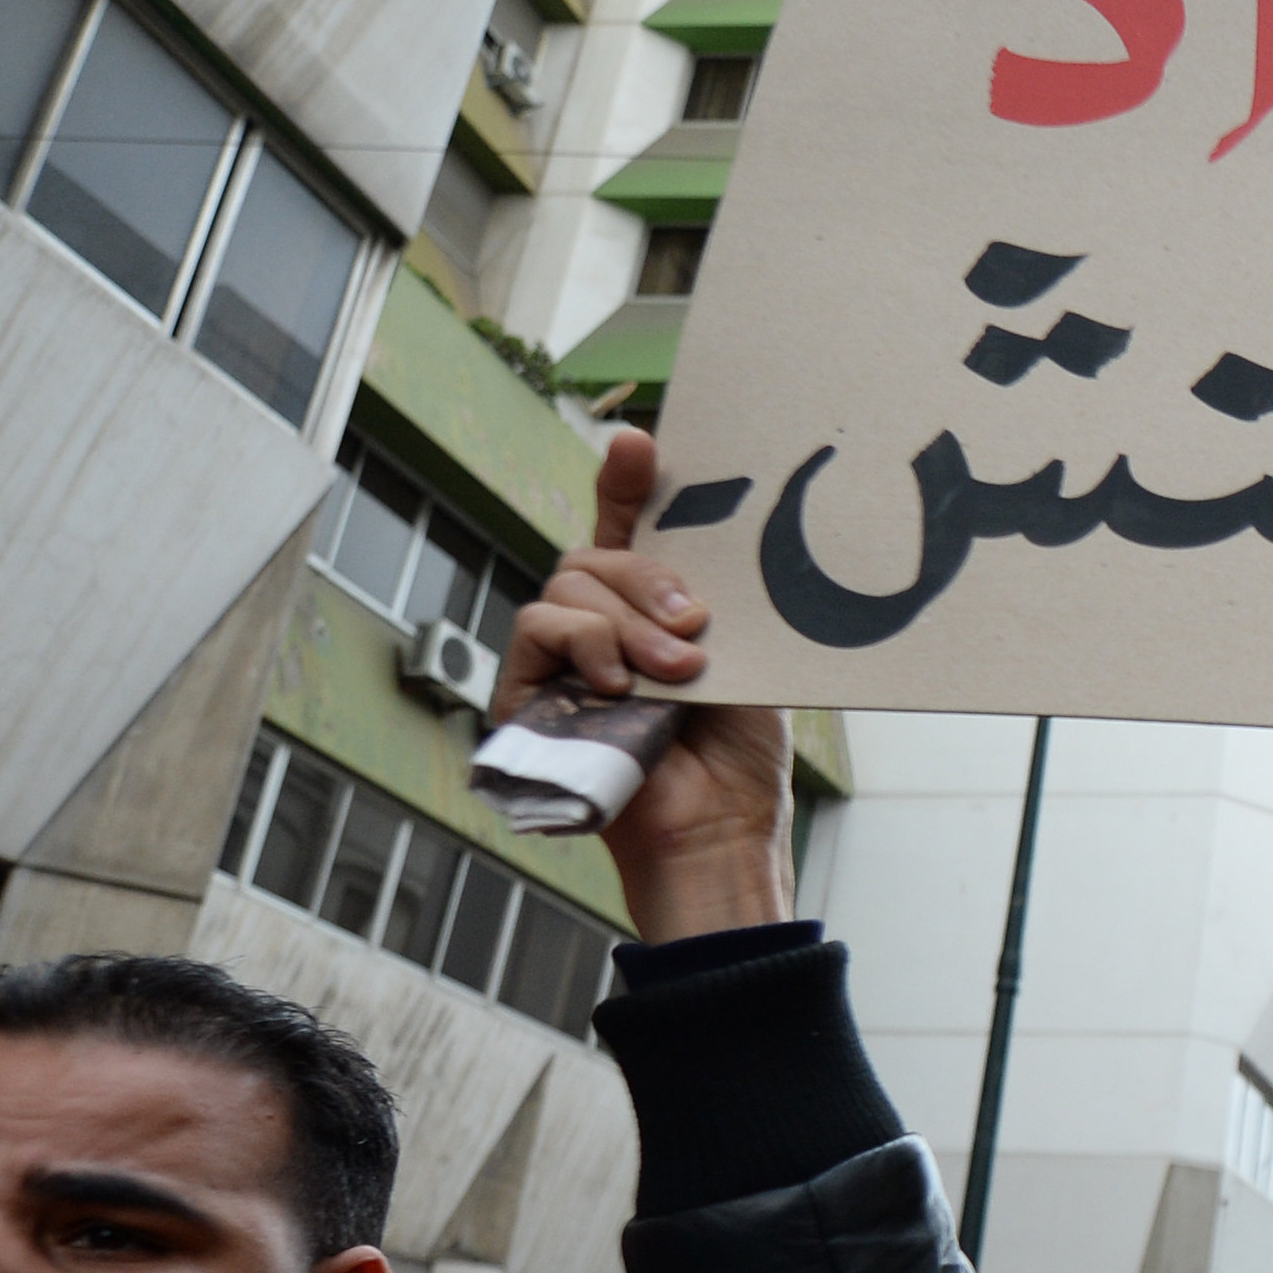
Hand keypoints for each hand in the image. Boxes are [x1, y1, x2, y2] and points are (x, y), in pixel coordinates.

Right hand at [493, 429, 796, 942]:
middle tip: (695, 627)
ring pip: (569, 585)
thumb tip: (711, 534)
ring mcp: (564, 661)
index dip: (629, 481)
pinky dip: (584, 644)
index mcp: (655, 610)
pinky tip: (618, 685)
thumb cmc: (738, 757)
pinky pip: (537, 627)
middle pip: (598, 552)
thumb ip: (715, 596)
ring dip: (626, 624)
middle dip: (649, 579)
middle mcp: (604, 629)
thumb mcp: (744, 654)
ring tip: (673, 675)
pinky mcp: (529, 695)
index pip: (631, 529)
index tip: (640, 444)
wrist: (717, 828)